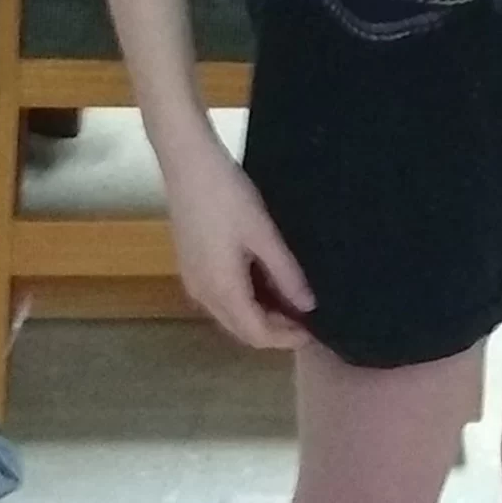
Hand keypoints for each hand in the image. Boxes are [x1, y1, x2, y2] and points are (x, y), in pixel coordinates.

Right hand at [155, 121, 315, 349]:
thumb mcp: (264, 234)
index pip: (256, 333)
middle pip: (241, 329)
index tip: (314, 332)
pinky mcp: (191, 265)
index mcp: (221, 290)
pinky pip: (221, 297)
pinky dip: (246, 299)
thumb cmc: (228, 196)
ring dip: (260, 315)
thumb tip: (308, 306)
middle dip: (274, 330)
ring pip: (230, 314)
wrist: (187, 164)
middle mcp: (202, 294)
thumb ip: (286, 273)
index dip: (286, 338)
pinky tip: (265, 282)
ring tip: (292, 301)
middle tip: (306, 318)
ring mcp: (193, 280)